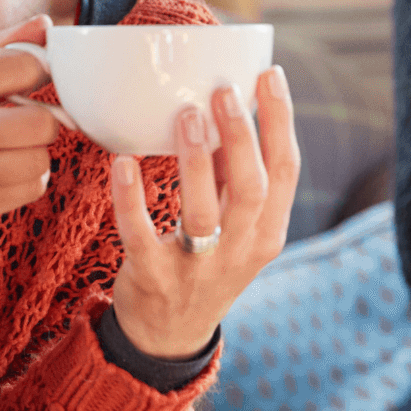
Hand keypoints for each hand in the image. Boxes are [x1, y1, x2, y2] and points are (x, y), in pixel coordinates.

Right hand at [0, 14, 61, 229]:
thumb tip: (46, 25)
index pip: (21, 68)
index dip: (39, 69)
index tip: (33, 74)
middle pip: (41, 124)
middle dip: (40, 117)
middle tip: (22, 117)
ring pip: (39, 160)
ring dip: (32, 150)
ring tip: (8, 146)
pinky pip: (32, 189)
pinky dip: (27, 177)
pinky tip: (3, 168)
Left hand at [108, 66, 299, 359]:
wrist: (169, 335)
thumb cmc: (204, 261)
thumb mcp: (233, 224)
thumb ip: (229, 174)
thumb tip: (222, 105)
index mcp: (267, 230)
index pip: (287, 171)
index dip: (281, 121)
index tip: (270, 74)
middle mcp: (241, 249)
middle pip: (252, 188)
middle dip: (241, 137)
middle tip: (223, 90)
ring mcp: (198, 267)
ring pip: (204, 213)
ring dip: (195, 161)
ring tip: (185, 114)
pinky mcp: (154, 277)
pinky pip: (142, 235)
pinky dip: (131, 198)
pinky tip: (122, 162)